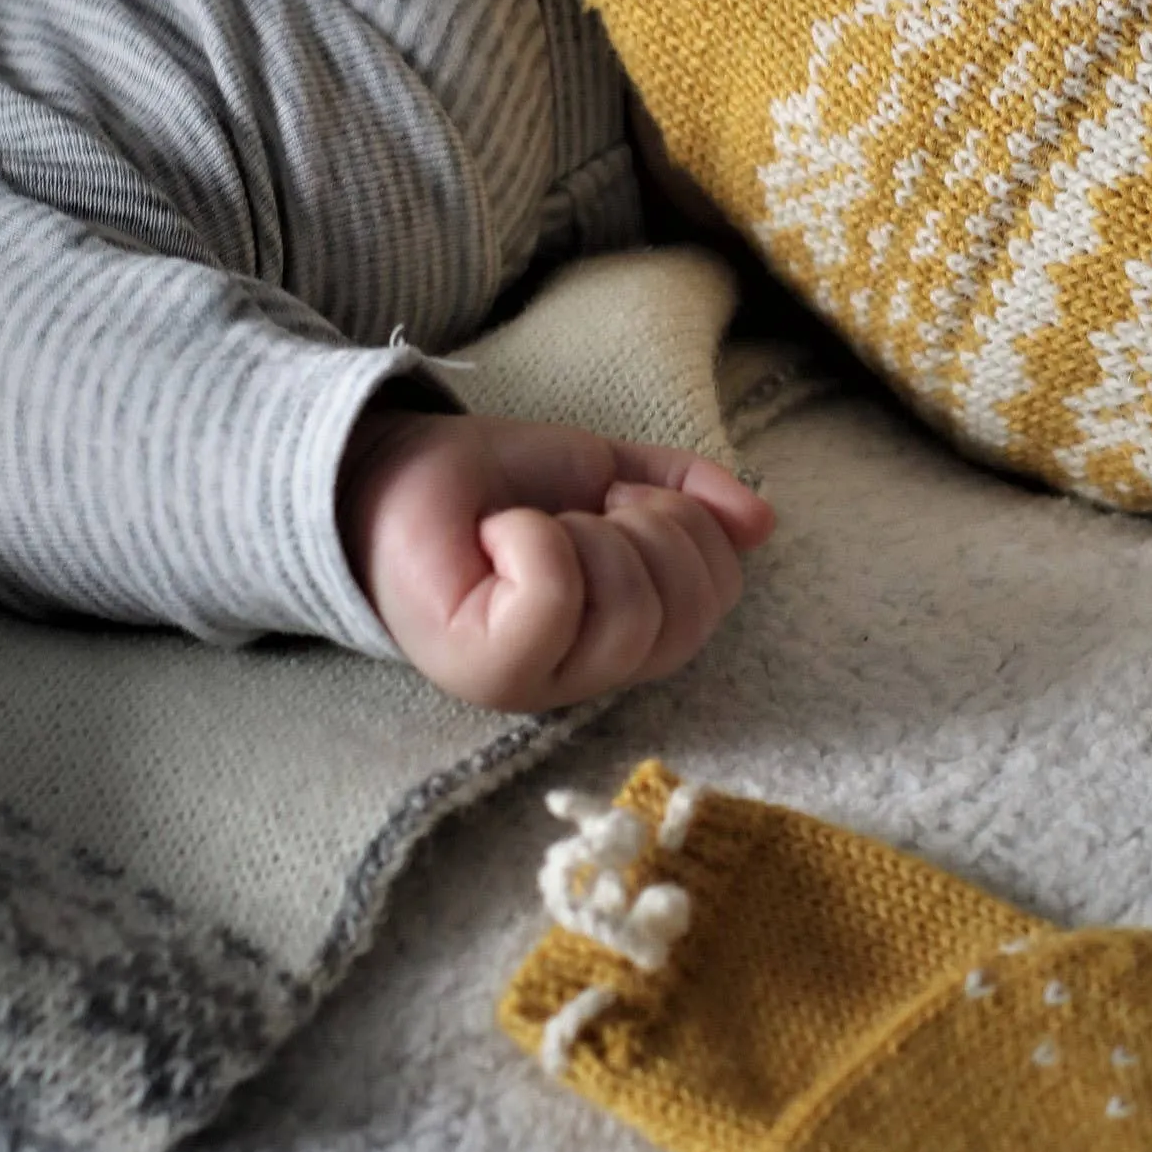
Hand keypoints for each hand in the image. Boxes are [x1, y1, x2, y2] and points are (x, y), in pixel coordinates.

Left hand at [337, 407, 776, 710]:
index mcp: (624, 639)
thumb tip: (763, 522)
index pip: (714, 601)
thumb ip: (686, 497)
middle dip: (646, 527)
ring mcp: (534, 684)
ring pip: (628, 608)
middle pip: (683, 613)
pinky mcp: (485, 668)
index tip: (622, 499)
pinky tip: (501, 537)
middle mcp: (583, 678)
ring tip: (538, 525)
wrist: (388, 468)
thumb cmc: (493, 485)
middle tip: (585, 508)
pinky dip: (537, 539)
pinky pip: (557, 596)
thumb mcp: (609, 474)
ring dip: (587, 532)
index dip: (687, 529)